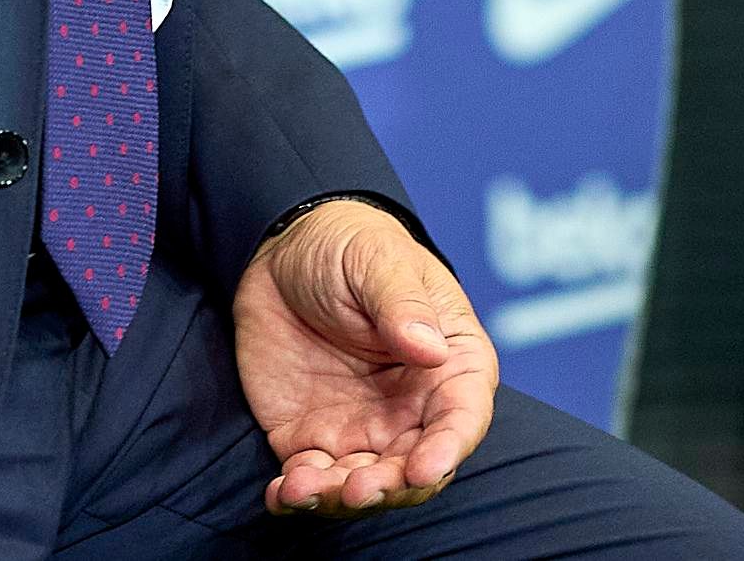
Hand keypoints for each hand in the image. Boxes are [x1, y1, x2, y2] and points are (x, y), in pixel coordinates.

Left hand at [232, 198, 497, 516]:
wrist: (280, 251)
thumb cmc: (349, 245)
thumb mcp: (378, 261)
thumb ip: (403, 304)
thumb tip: (431, 347)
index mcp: (449, 361)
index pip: (463, 416)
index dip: (448, 448)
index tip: (422, 468)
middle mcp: (414, 407)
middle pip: (416, 467)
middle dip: (389, 488)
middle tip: (357, 488)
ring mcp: (364, 427)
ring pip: (365, 483)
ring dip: (340, 497)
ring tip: (305, 486)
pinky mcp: (313, 438)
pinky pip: (311, 479)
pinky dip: (298, 495)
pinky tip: (282, 492)